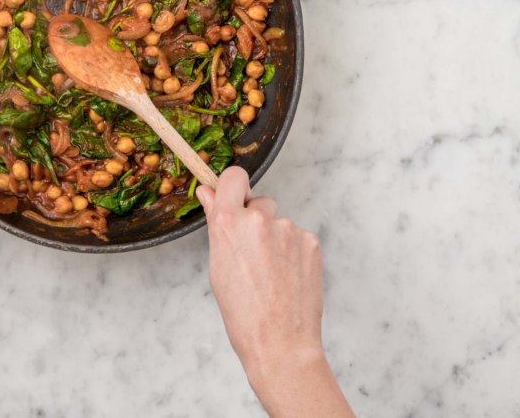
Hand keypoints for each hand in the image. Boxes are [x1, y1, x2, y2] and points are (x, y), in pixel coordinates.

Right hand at [197, 167, 353, 417]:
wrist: (280, 342)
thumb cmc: (243, 313)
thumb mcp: (217, 265)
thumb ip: (216, 224)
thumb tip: (208, 194)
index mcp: (228, 222)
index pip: (233, 177)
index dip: (231, 187)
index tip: (231, 197)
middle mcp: (260, 218)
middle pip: (258, 202)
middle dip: (254, 219)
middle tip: (251, 254)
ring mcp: (289, 229)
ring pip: (279, 222)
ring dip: (274, 238)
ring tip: (270, 274)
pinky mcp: (311, 241)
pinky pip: (297, 237)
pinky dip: (292, 252)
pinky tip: (286, 277)